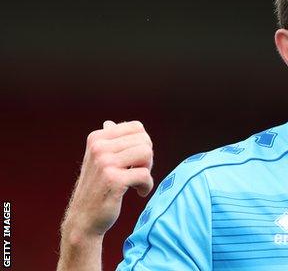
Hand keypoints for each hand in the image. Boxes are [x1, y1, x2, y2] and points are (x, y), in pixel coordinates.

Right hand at [61, 120, 153, 242]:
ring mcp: (105, 163)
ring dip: (148, 170)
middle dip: (147, 158)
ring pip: (147, 154)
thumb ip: (107, 142)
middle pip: (145, 140)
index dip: (143, 144)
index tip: (136, 160)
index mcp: (97, 138)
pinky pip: (145, 175)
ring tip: (138, 181)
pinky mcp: (114, 180)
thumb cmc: (96, 188)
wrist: (84, 219)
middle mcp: (99, 147)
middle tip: (138, 172)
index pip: (137, 127)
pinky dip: (147, 186)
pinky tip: (139, 192)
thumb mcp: (98, 161)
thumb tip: (110, 123)